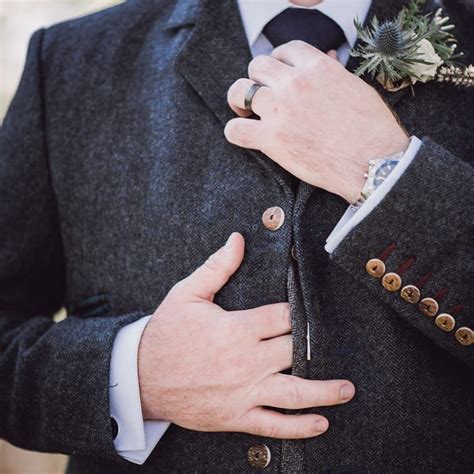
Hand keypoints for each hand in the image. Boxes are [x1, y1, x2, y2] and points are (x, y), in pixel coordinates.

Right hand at [138, 232, 354, 438]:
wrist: (140, 378)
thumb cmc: (165, 333)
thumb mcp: (187, 293)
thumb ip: (217, 267)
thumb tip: (238, 238)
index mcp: (237, 328)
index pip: (284, 316)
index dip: (300, 311)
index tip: (310, 309)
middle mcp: (246, 361)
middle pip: (296, 350)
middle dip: (316, 344)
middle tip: (335, 342)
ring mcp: (243, 392)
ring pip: (294, 392)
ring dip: (325, 391)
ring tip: (347, 389)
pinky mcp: (236, 416)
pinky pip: (273, 425)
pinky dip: (299, 427)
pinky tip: (320, 423)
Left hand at [225, 41, 409, 202]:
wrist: (373, 162)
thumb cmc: (371, 128)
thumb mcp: (356, 88)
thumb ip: (333, 72)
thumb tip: (328, 57)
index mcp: (317, 67)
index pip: (285, 49)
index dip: (278, 60)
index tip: (278, 75)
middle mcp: (294, 84)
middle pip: (257, 66)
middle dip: (257, 78)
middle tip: (261, 95)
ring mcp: (279, 110)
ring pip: (239, 92)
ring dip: (240, 101)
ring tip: (246, 113)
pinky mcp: (271, 139)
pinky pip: (234, 130)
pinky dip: (235, 132)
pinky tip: (244, 135)